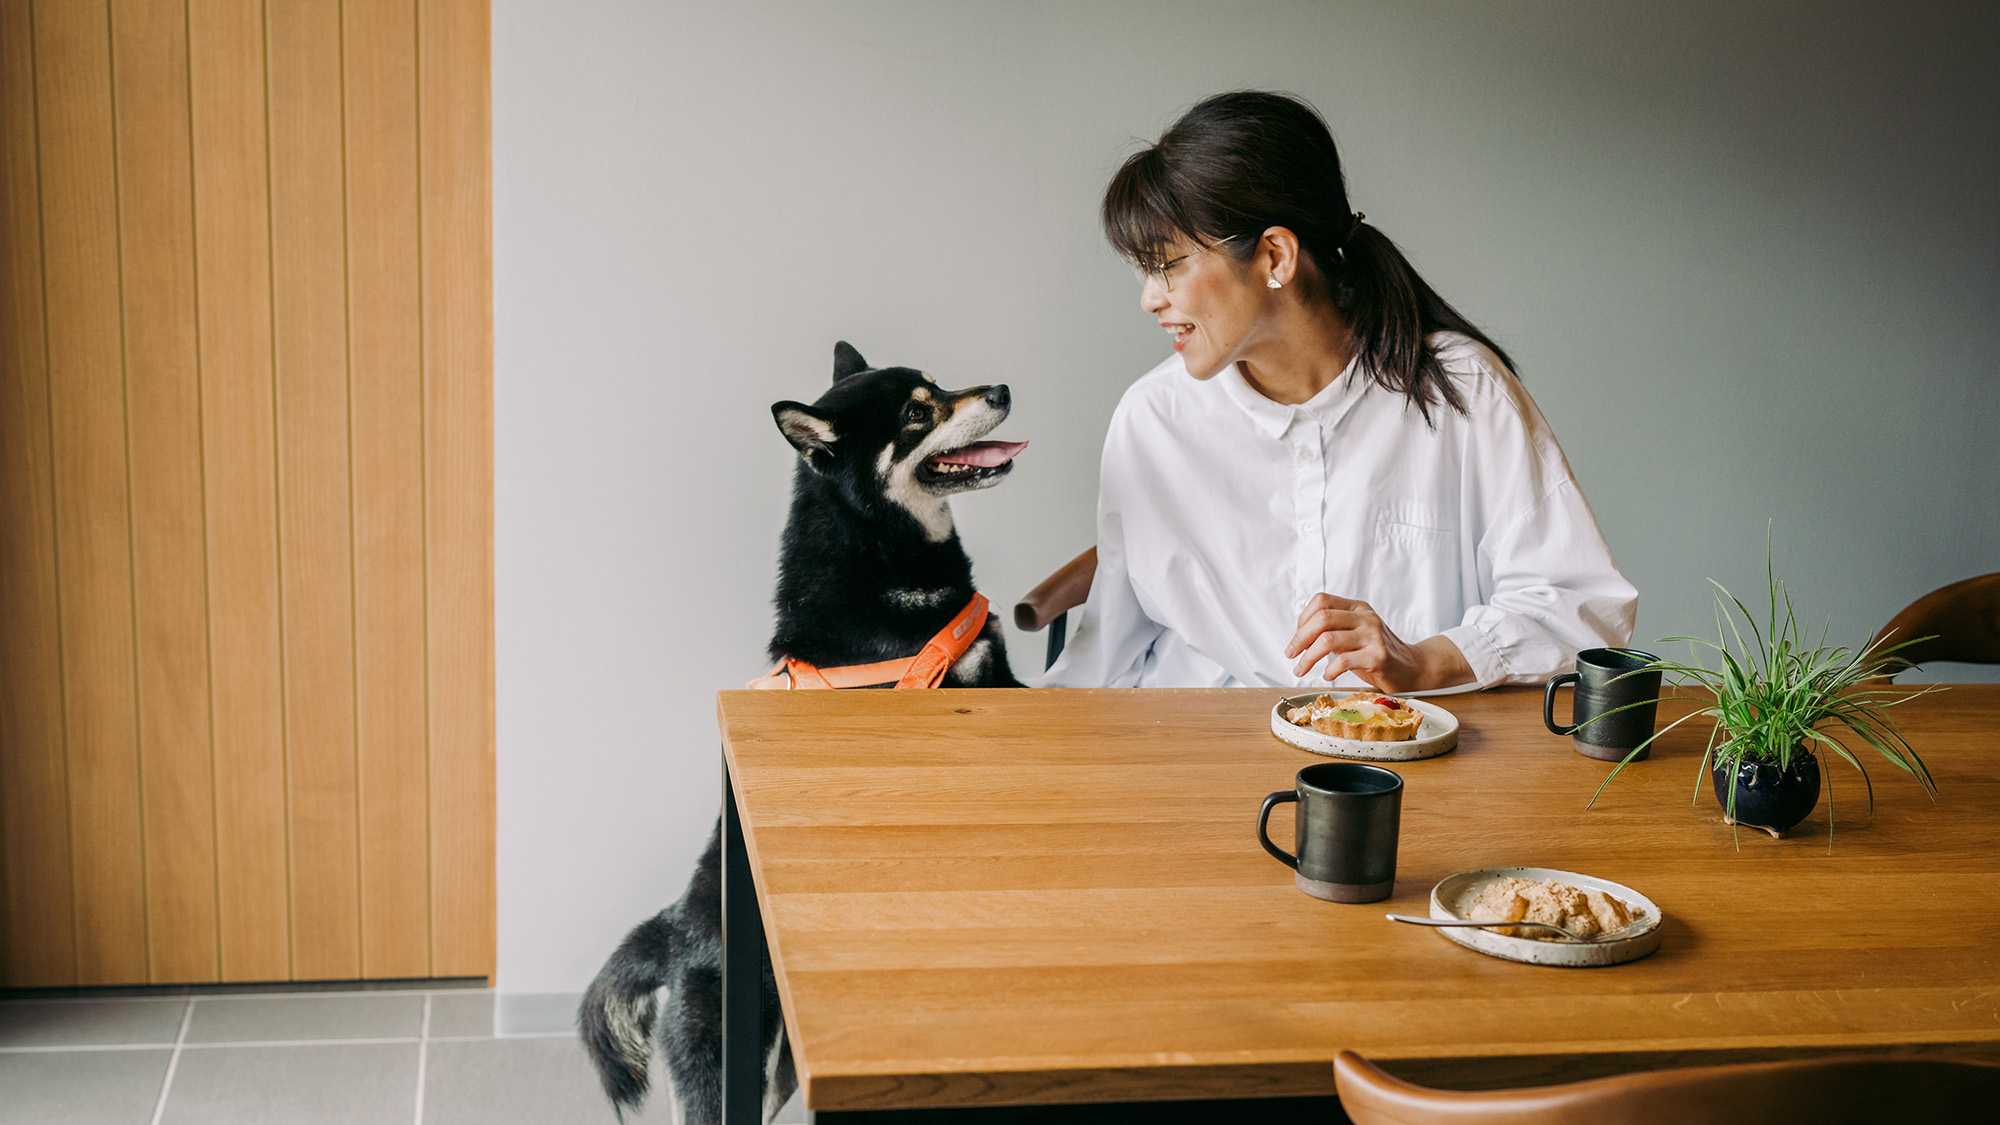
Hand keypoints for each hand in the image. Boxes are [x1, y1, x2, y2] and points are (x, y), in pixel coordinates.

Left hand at [1284, 593, 1473, 692]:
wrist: (1413, 668)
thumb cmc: (1377, 653)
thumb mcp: (1354, 635)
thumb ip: (1332, 630)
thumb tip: (1300, 635)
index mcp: (1357, 608)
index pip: (1321, 600)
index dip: (1303, 619)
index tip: (1297, 638)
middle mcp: (1365, 617)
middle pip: (1322, 618)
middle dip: (1299, 638)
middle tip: (1291, 655)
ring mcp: (1373, 636)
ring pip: (1328, 639)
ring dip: (1308, 657)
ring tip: (1301, 669)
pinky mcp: (1378, 657)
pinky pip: (1344, 661)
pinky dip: (1329, 670)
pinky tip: (1327, 675)